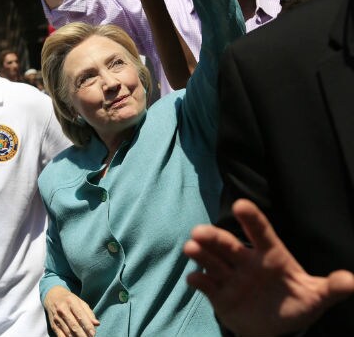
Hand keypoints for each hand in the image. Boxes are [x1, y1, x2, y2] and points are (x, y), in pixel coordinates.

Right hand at [44, 286, 99, 336]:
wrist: (52, 296)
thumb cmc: (69, 300)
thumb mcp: (80, 302)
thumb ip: (89, 313)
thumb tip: (97, 324)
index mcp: (71, 302)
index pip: (80, 315)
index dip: (87, 326)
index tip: (93, 333)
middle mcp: (62, 309)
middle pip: (74, 325)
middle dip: (83, 335)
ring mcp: (57, 317)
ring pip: (68, 332)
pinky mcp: (53, 325)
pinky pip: (60, 335)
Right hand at [184, 199, 353, 336]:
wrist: (274, 328)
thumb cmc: (296, 302)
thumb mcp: (315, 296)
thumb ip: (331, 288)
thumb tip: (352, 281)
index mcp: (270, 256)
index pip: (261, 233)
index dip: (251, 219)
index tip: (241, 205)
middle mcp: (246, 261)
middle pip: (228, 245)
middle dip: (213, 237)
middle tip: (199, 232)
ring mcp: (230, 276)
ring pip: (212, 261)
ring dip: (201, 254)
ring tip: (190, 248)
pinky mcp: (219, 294)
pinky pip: (206, 285)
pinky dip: (198, 281)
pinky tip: (193, 279)